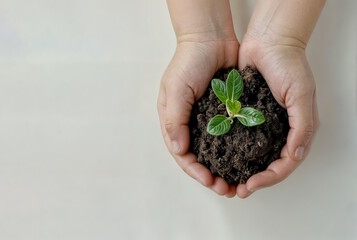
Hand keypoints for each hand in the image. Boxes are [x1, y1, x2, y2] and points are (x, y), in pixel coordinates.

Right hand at [157, 39, 238, 196]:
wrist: (212, 38)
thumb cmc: (188, 61)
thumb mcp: (176, 89)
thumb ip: (175, 119)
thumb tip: (178, 149)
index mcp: (174, 121)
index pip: (182, 154)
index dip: (195, 171)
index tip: (210, 181)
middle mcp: (191, 124)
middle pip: (200, 158)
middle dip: (211, 177)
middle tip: (227, 189)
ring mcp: (209, 120)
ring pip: (217, 152)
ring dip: (226, 169)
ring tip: (238, 182)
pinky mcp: (226, 114)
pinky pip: (231, 137)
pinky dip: (237, 151)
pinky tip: (247, 161)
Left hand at [236, 34, 319, 197]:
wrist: (268, 40)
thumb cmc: (289, 65)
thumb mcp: (301, 94)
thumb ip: (303, 125)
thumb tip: (295, 156)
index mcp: (295, 131)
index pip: (283, 165)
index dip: (268, 179)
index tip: (249, 186)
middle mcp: (277, 131)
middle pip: (265, 165)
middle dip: (251, 181)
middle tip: (233, 191)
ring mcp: (259, 124)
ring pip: (249, 155)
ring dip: (237, 170)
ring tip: (222, 180)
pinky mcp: (243, 115)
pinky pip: (236, 137)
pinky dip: (228, 150)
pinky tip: (216, 158)